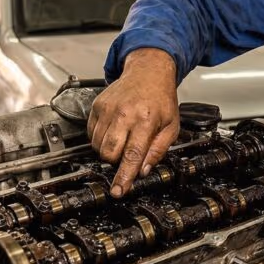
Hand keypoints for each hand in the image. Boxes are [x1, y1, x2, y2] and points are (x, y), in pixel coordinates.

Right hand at [88, 48, 179, 197]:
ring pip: (98, 146)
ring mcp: (108, 109)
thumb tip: (143, 171)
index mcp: (146, 120)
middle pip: (109, 153)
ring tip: (122, 139)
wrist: (148, 72)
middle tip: (127, 154)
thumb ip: (158, 150)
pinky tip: (113, 131)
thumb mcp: (172, 126)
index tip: (118, 191)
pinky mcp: (97, 106)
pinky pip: (91, 134)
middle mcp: (124, 114)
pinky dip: (100, 139)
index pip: (132, 155)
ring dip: (108, 151)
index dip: (124, 176)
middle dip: (116, 162)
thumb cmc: (161, 99)